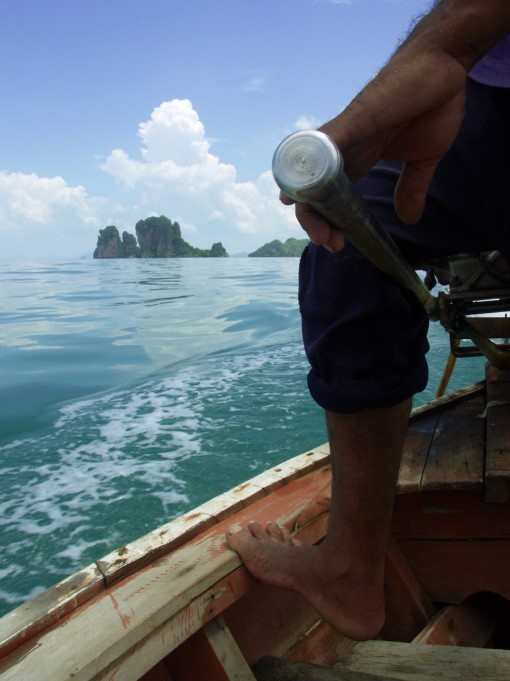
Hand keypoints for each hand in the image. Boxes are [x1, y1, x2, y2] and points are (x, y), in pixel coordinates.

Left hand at [281, 46, 466, 251]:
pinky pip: (327, 139)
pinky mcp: (355, 117)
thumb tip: (410, 219)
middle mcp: (344, 151)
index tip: (338, 243)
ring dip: (310, 200)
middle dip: (315, 220)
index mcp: (358, 163)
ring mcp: (346, 134)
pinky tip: (301, 180)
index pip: (331, 198)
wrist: (443, 67)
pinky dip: (312, 159)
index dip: (329, 221)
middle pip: (314, 190)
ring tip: (318, 227)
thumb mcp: (423, 160)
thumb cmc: (431, 105)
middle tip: (330, 243)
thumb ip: (412, 188)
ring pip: (312, 170)